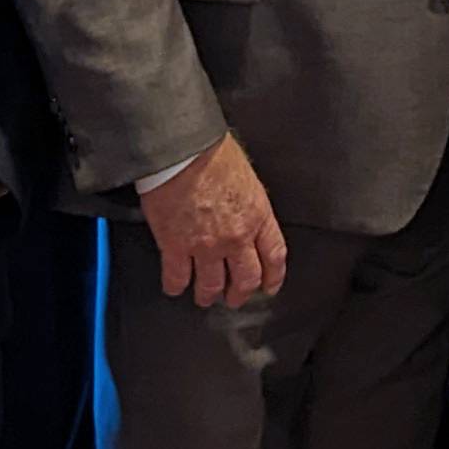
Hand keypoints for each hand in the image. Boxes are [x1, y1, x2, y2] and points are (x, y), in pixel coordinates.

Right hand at [143, 133, 286, 307]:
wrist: (181, 151)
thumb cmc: (211, 153)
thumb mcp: (246, 177)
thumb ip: (249, 202)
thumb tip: (245, 211)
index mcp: (258, 216)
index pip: (274, 256)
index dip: (273, 277)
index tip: (269, 285)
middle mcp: (236, 237)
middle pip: (246, 279)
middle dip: (240, 294)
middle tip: (234, 298)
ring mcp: (206, 246)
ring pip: (212, 286)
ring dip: (208, 295)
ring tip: (204, 297)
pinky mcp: (176, 247)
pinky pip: (177, 277)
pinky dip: (176, 286)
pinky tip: (174, 287)